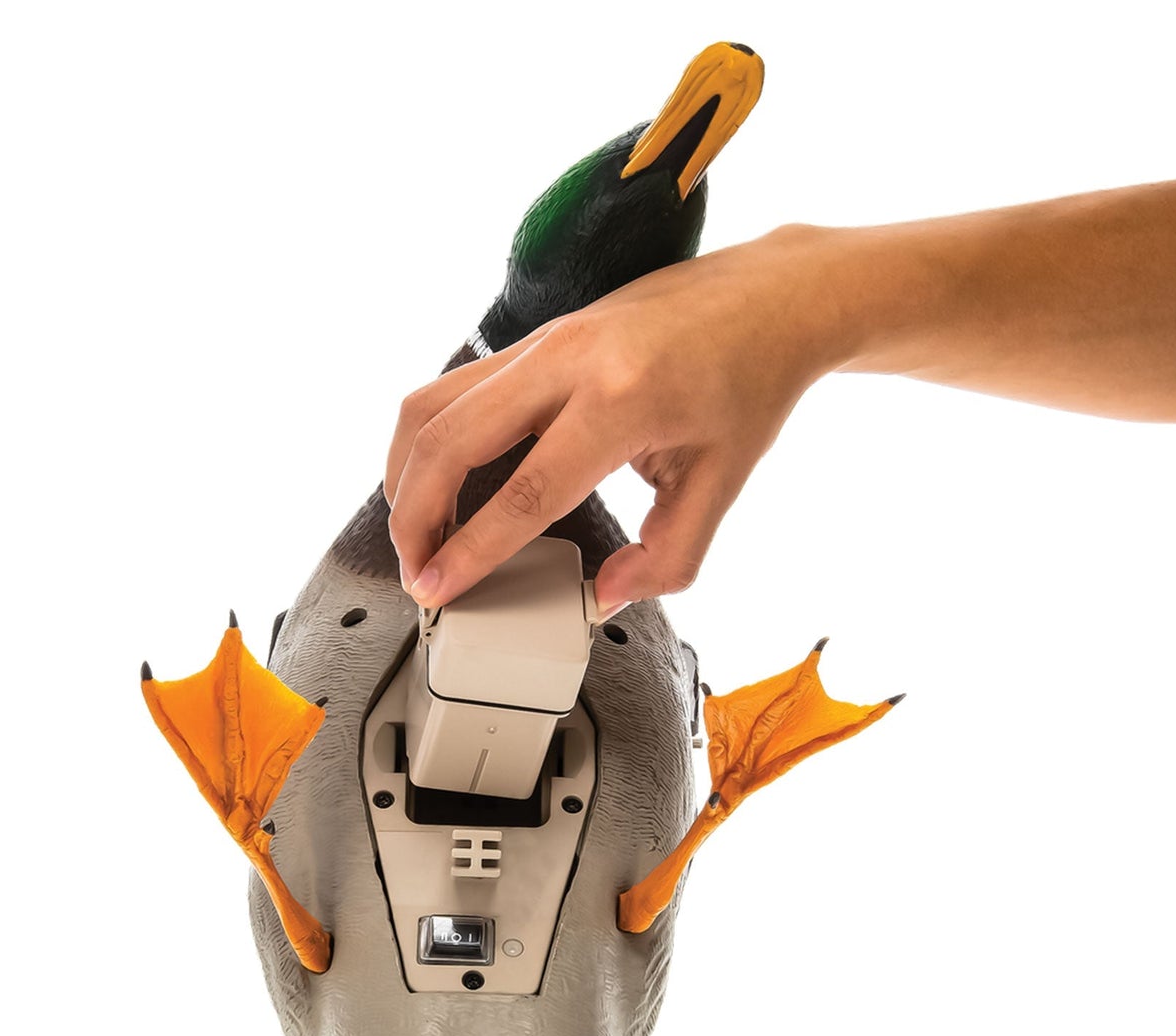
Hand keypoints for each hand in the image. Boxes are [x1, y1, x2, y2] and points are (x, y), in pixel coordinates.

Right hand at [383, 226, 844, 615]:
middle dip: (415, 517)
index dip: (472, 550)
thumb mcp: (723, 482)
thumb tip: (607, 597)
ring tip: (417, 532)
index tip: (439, 589)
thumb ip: (668, 556)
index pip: (525, 491)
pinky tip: (440, 483)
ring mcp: (544, 340)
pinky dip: (430, 440)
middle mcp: (569, 359)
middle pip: (450, 440)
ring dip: (407, 474)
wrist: (768, 297)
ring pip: (432, 403)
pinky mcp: (535, 337)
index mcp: (621, 399)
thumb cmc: (750, 384)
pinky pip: (453, 386)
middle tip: (418, 572)